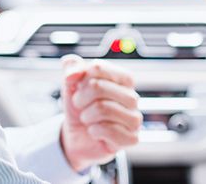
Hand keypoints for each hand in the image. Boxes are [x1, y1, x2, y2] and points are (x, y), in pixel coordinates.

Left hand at [59, 54, 141, 171]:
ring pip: (103, 108)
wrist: (77, 136)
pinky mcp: (132, 138)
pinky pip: (108, 130)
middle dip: (80, 98)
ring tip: (88, 120)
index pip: (98, 67)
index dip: (81, 79)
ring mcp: (134, 118)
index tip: (79, 88)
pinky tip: (96, 133)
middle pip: (98, 87)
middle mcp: (133, 97)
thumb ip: (71, 67)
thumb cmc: (80, 107)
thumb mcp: (71, 83)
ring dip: (86, 116)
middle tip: (80, 106)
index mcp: (123, 79)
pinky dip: (94, 131)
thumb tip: (73, 74)